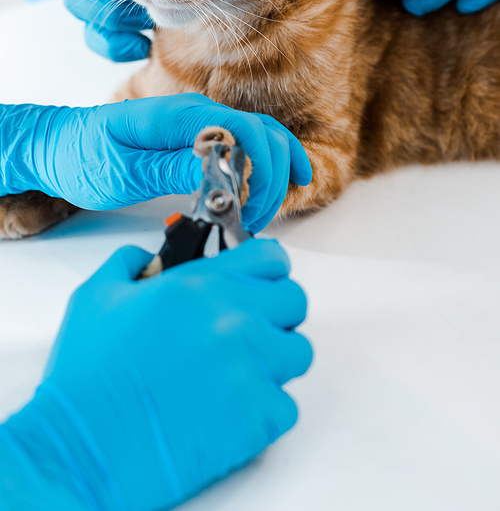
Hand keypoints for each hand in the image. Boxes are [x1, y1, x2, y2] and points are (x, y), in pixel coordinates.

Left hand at [0, 95, 311, 231]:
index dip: (257, 170)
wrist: (60, 146)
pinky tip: (286, 180)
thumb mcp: (122, 172)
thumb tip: (223, 171)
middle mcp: (196, 112)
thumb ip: (174, 168)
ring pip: (262, 137)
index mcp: (177, 115)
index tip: (245, 207)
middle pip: (262, 133)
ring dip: (273, 174)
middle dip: (271, 178)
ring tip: (258, 213)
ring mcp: (201, 122)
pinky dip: (270, 163)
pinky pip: (247, 144)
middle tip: (253, 219)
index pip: (243, 130)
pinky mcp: (200, 137)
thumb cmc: (83, 158)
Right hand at [0, 241, 311, 510]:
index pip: (271, 257)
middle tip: (248, 326)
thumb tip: (150, 257)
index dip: (265, 267)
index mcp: (201, 286)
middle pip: (295, 301)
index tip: (256, 279)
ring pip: (298, 351)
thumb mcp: (98, 296)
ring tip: (240, 370)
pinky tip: (230, 408)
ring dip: (275, 358)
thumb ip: (131, 263)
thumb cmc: (86, 378)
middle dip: (275, 310)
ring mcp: (250, 370)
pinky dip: (266, 407)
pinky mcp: (256, 420)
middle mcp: (234, 321)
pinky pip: (287, 405)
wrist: (81, 449)